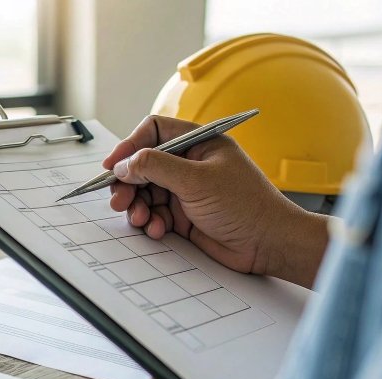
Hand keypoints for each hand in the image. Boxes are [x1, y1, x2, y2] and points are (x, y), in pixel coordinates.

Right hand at [103, 115, 327, 287]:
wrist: (268, 244)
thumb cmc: (246, 206)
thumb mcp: (197, 180)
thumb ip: (156, 167)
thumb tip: (124, 164)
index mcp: (198, 142)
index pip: (154, 131)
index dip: (130, 146)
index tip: (114, 165)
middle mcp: (190, 164)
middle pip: (144, 165)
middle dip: (129, 182)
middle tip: (119, 199)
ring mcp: (186, 190)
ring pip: (145, 192)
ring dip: (137, 205)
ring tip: (139, 218)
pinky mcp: (184, 215)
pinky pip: (154, 213)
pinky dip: (150, 222)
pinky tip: (157, 230)